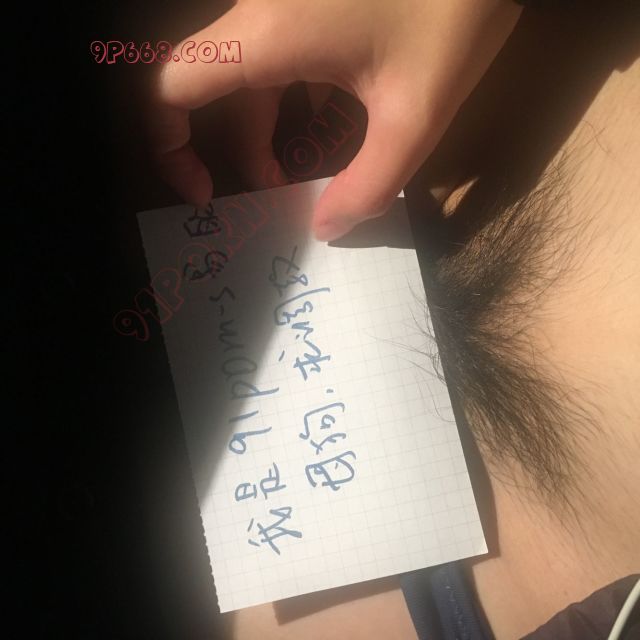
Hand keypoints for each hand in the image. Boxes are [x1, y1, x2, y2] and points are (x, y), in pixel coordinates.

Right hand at [152, 0, 521, 240]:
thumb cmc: (453, 12)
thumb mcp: (416, 115)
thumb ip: (370, 185)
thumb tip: (327, 230)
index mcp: (267, 38)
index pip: (168, 87)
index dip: (168, 146)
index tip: (204, 193)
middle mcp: (261, 15)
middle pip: (216, 92)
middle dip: (244, 153)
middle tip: (284, 195)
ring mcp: (286, 6)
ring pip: (253, 78)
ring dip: (274, 131)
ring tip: (316, 170)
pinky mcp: (311, 4)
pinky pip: (283, 59)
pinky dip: (298, 101)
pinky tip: (342, 123)